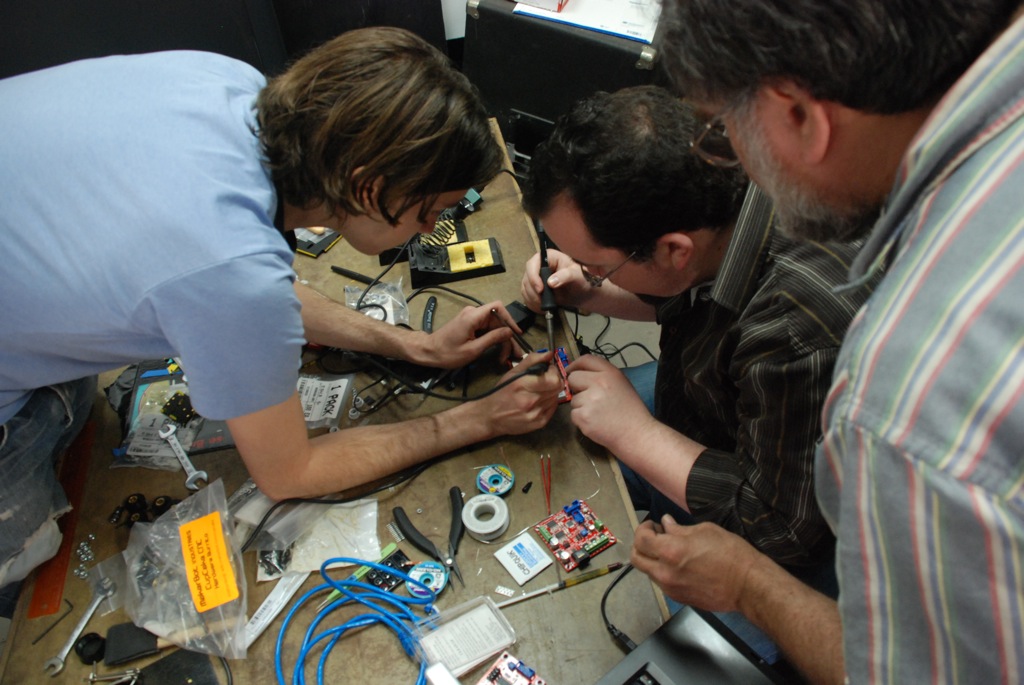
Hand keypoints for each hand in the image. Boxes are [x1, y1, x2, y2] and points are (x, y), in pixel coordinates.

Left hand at [414, 300, 514, 367]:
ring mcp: (471, 319)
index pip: (498, 307)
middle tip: (514, 354)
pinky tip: (498, 352)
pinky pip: (486, 330)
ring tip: (506, 357)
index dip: (510, 319)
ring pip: (493, 327)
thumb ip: (492, 339)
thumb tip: (509, 332)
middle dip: (507, 337)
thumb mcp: (473, 350)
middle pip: (497, 321)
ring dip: (501, 341)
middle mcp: (473, 313)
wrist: (429, 352)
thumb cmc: (447, 353)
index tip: (516, 333)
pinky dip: (493, 340)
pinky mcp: (470, 325)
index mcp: (473, 316)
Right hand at [473, 352, 562, 435]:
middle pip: (557, 388)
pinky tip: (538, 402)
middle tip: (545, 380)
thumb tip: (549, 353)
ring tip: (538, 392)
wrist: (491, 416)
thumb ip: (532, 360)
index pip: (554, 379)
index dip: (553, 372)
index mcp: (522, 385)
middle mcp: (530, 401)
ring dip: (550, 392)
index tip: (547, 371)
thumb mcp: (513, 372)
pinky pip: (553, 408)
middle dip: (553, 381)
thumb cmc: (502, 391)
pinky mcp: (540, 423)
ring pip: (556, 397)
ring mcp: (536, 414)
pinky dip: (548, 403)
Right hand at [520, 249, 590, 312]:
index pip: (533, 264)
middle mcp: (539, 266)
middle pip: (527, 277)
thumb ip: (565, 276)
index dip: (533, 276)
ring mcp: (535, 278)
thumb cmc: (581, 279)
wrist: (582, 293)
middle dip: (533, 291)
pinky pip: (527, 297)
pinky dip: (532, 304)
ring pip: (525, 288)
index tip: (540, 289)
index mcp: (548, 257)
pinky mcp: (534, 289)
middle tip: (542, 301)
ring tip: (544, 306)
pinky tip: (541, 308)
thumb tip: (550, 282)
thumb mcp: (577, 275)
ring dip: (533, 299)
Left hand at [564, 355, 653, 451]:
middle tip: (590, 399)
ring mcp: (590, 400)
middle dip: (577, 388)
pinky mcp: (583, 416)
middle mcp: (599, 383)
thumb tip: (583, 374)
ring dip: (581, 407)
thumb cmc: (631, 412)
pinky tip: (596, 423)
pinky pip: (573, 414)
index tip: (570, 370)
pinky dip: (581, 420)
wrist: (637, 434)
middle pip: (573, 378)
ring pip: (573, 399)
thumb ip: (603, 376)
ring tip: (599, 414)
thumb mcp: (622, 385)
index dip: (575, 365)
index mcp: (610, 373)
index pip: (586, 359)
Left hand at [631, 516, 762, 612]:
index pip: (641, 539)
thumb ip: (679, 529)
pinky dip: (663, 571)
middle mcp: (664, 572)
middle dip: (641, 545)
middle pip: (636, 559)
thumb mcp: (705, 531)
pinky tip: (679, 565)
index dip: (643, 529)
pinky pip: (662, 583)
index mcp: (670, 551)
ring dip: (652, 559)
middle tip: (655, 536)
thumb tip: (666, 524)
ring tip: (669, 550)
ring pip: (648, 572)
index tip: (653, 524)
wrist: (748, 585)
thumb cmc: (730, 553)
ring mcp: (670, 588)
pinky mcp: (679, 598)